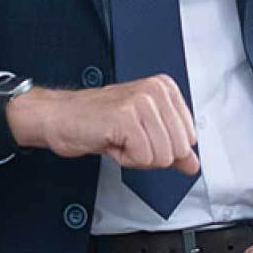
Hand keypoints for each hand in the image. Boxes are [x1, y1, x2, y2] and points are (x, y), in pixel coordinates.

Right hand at [8, 76, 198, 175]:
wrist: (60, 117)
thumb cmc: (97, 121)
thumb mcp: (143, 132)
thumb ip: (172, 147)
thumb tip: (193, 164)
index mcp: (164, 89)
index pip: (190, 138)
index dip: (163, 147)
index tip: (140, 135)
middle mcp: (155, 90)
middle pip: (179, 149)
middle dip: (151, 155)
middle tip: (127, 139)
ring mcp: (141, 102)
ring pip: (163, 156)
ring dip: (137, 157)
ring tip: (118, 138)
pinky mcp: (126, 117)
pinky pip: (143, 158)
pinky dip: (125, 159)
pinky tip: (111, 141)